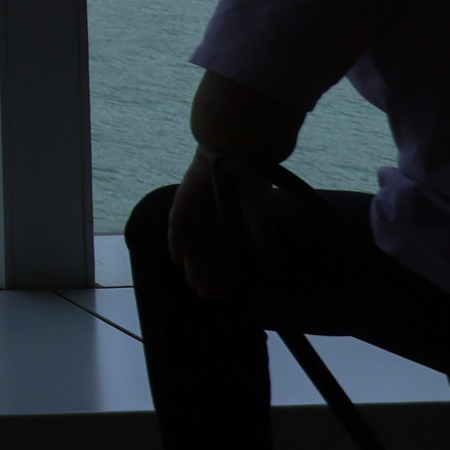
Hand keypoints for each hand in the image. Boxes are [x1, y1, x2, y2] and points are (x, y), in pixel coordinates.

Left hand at [168, 147, 275, 300]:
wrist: (233, 153)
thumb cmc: (251, 183)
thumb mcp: (260, 217)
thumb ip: (263, 244)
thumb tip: (273, 274)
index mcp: (231, 227)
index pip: (227, 258)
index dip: (226, 277)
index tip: (227, 295)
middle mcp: (212, 224)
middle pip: (207, 257)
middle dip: (208, 277)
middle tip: (208, 296)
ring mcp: (195, 214)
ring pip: (191, 246)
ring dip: (192, 265)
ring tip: (196, 285)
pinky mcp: (182, 203)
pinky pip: (176, 226)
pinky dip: (175, 241)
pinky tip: (177, 258)